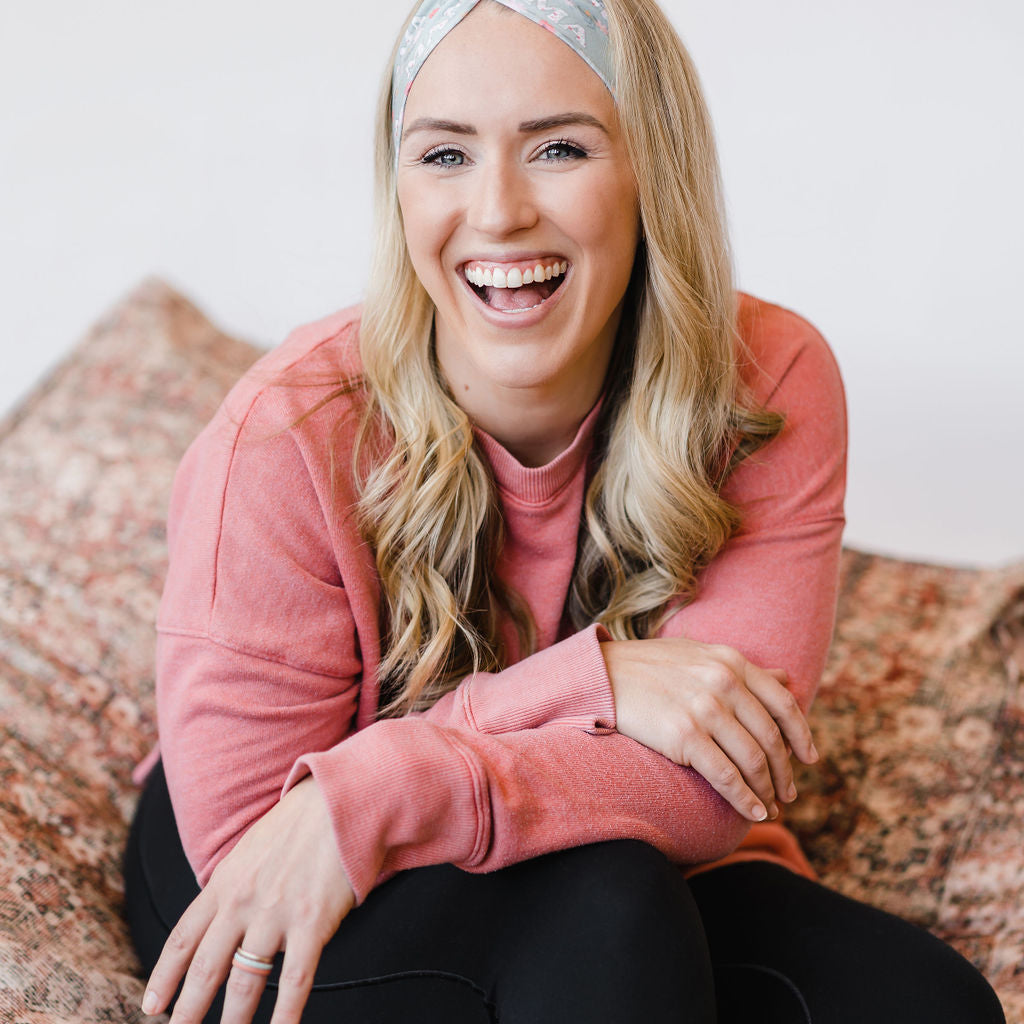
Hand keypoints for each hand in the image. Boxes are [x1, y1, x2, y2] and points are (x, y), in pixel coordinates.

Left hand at [141, 776, 354, 1023]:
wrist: (340, 800)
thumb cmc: (300, 822)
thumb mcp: (252, 848)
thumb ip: (233, 884)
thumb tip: (221, 919)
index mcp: (224, 882)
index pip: (183, 938)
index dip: (164, 978)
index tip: (151, 1007)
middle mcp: (242, 902)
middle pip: (205, 969)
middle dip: (187, 1012)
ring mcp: (275, 914)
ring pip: (245, 984)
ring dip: (232, 1023)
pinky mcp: (311, 922)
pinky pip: (294, 980)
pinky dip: (285, 1015)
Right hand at [601, 638, 817, 821]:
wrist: (600, 675)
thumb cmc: (648, 666)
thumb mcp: (699, 655)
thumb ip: (742, 668)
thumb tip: (787, 678)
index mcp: (731, 661)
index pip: (783, 703)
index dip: (802, 735)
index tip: (809, 758)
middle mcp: (723, 681)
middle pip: (771, 736)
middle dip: (785, 770)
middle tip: (788, 792)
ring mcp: (705, 708)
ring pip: (753, 760)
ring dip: (768, 790)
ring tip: (770, 807)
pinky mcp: (684, 736)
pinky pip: (726, 776)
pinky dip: (745, 799)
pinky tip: (753, 813)